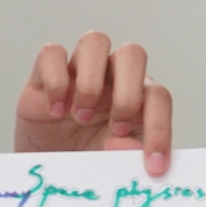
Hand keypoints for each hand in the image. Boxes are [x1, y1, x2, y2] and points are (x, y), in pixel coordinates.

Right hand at [14, 31, 173, 175]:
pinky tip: (55, 111)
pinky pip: (52, 53)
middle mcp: (111, 76)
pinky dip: (55, 81)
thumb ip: (124, 154)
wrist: (45, 161)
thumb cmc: (84, 155)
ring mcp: (79, 70)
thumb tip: (132, 149)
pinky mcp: (45, 72)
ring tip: (80, 117)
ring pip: (95, 41)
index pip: (158, 97)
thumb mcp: (108, 161)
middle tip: (117, 128)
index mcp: (137, 97)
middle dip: (128, 94)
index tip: (154, 165)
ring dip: (90, 83)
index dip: (160, 129)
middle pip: (132, 54)